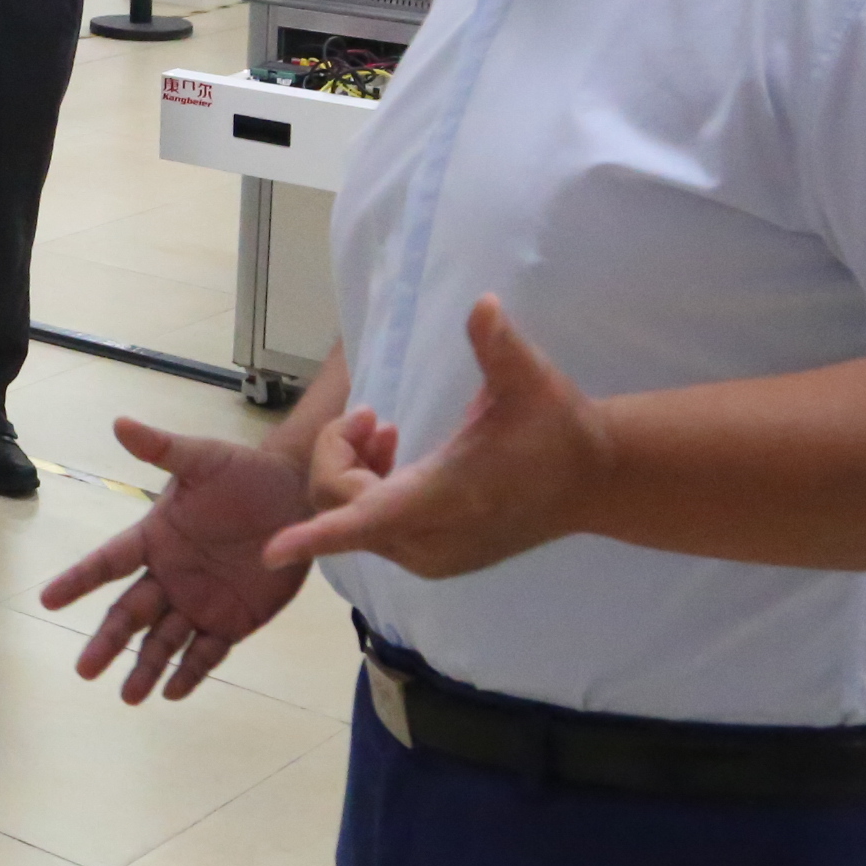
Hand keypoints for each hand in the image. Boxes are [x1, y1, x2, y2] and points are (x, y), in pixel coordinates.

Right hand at [41, 416, 315, 701]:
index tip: (48, 599)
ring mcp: (200, 601)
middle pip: (130, 613)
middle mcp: (170, 575)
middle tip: (84, 669)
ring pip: (163, 641)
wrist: (299, 495)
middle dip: (107, 641)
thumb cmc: (244, 473)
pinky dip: (190, 672)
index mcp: (155, 537)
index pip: (109, 562)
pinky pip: (206, 652)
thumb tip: (119, 423)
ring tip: (129, 696)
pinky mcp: (233, 621)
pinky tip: (173, 693)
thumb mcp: (203, 458)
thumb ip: (163, 448)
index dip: (79, 580)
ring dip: (145, 667)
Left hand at [264, 298, 610, 578]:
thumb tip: (483, 305)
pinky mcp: (435, 560)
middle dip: (338, 455)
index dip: (316, 536)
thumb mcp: (529, 379)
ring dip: (352, 473)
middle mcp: (430, 539)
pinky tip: (394, 459)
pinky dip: (367, 495)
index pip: (367, 520)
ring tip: (383, 431)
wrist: (594, 483)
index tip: (271, 550)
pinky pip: (372, 532)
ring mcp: (431, 556)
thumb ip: (498, 345)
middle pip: (341, 505)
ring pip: (351, 522)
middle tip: (370, 415)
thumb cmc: (558, 428)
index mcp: (446, 498)